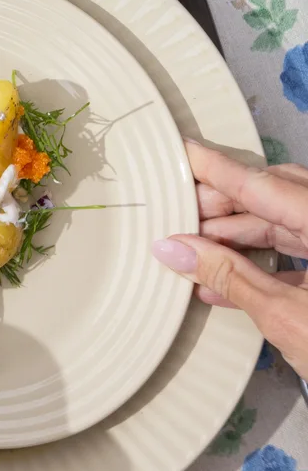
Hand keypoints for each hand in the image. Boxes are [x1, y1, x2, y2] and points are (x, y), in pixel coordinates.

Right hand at [151, 139, 307, 370]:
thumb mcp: (287, 317)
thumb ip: (230, 276)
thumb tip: (176, 249)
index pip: (265, 184)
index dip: (219, 170)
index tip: (183, 154)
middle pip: (278, 197)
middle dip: (225, 206)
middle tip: (180, 216)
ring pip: (289, 226)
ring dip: (240, 239)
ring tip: (195, 255)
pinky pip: (304, 255)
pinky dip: (265, 265)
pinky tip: (225, 283)